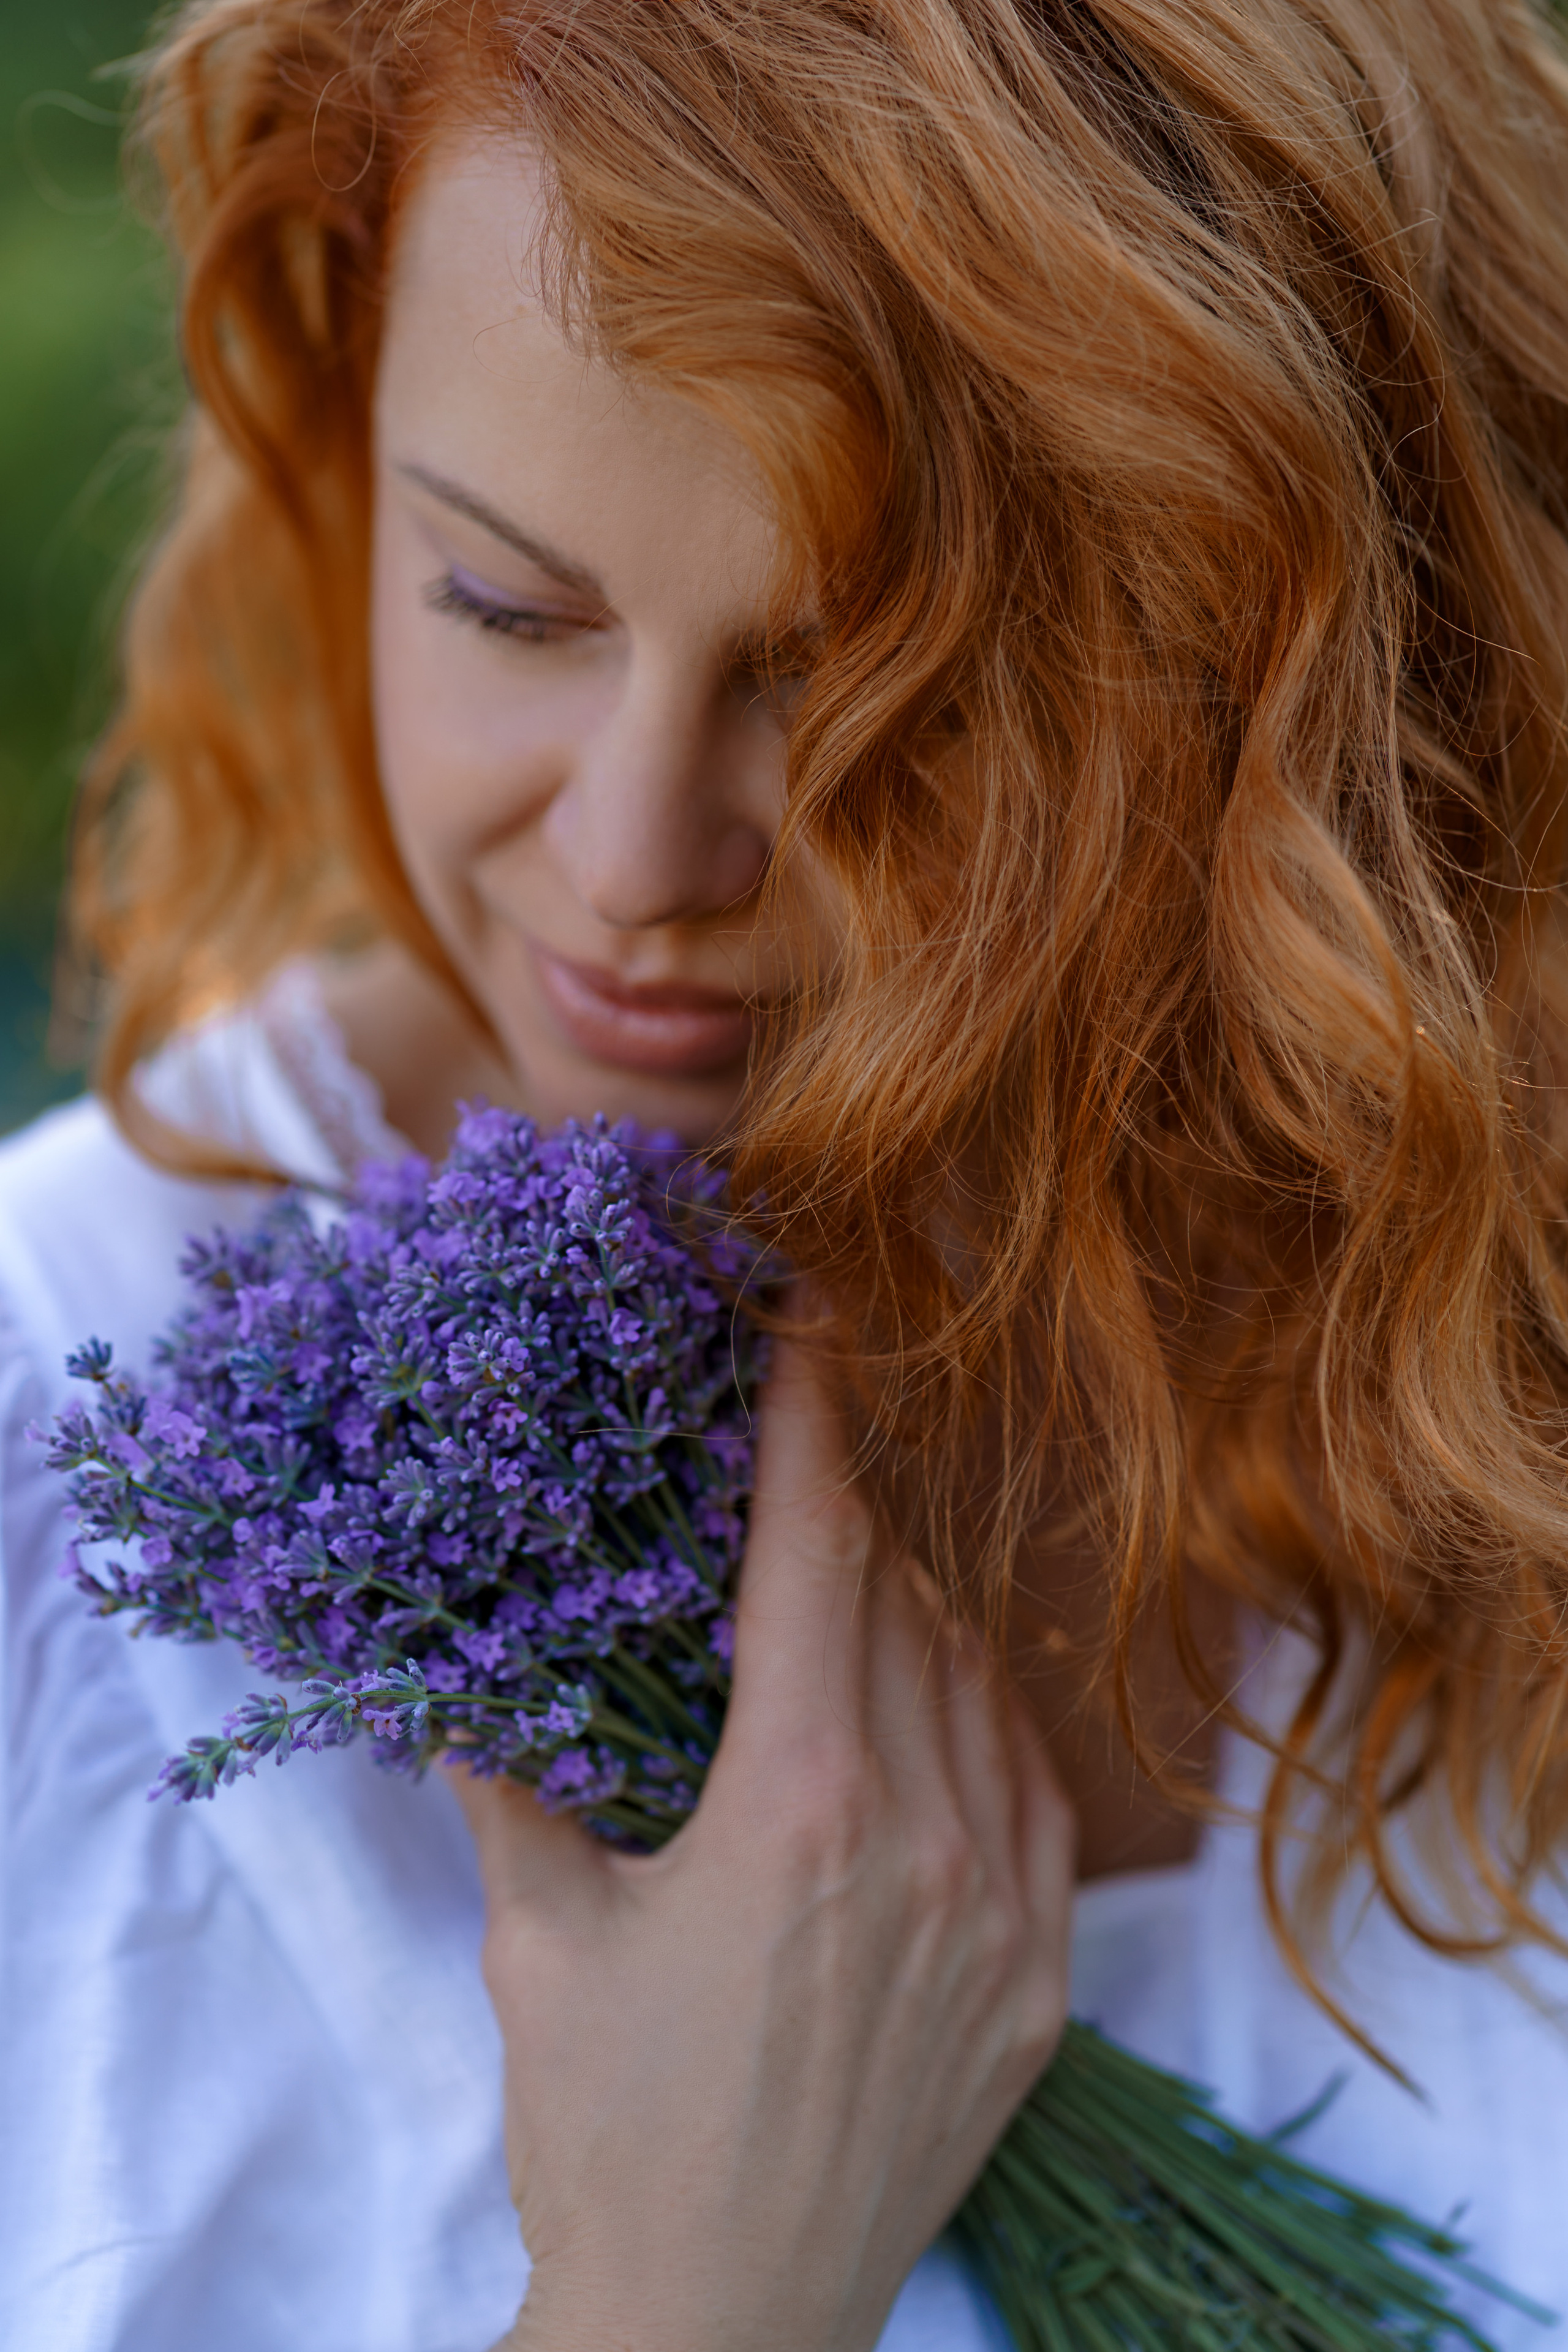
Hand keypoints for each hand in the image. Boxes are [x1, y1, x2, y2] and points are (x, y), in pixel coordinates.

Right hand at [449, 1340, 1075, 2351]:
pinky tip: (931, 1718)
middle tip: (790, 1484)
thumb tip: (467, 1671)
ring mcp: (1004, 1914)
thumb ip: (512, 1784)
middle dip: (841, 1523)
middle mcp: (924, 1839)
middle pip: (898, 1606)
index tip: (806, 1324)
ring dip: (913, 1620)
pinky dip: (980, 1725)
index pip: (818, 1557)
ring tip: (844, 1608)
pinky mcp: (1042, 1982)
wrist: (722, 2320)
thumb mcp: (540, 1940)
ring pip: (975, 1686)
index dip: (810, 1423)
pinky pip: (1032, 1794)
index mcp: (797, 1806)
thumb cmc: (614, 2131)